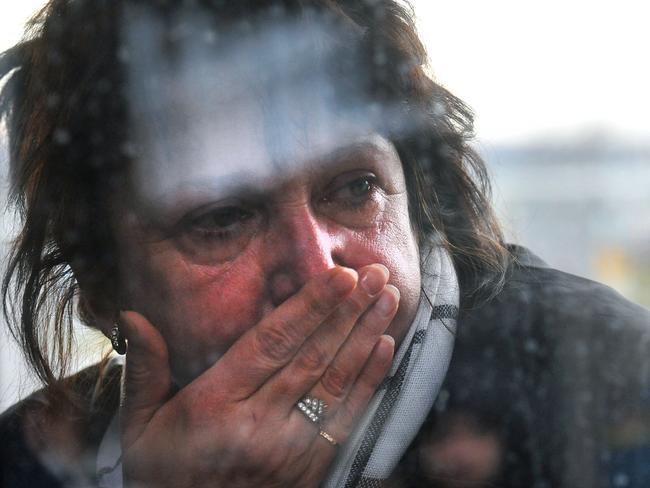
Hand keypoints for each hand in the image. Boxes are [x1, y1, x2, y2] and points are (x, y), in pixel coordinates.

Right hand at [118, 264, 398, 487]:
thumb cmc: (164, 477)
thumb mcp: (140, 427)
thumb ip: (146, 370)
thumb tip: (134, 315)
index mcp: (215, 404)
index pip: (272, 343)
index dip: (310, 307)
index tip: (340, 276)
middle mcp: (259, 423)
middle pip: (312, 355)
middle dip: (349, 310)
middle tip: (375, 273)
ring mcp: (291, 447)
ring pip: (336, 380)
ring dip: (366, 335)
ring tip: (388, 298)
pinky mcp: (311, 467)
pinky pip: (346, 417)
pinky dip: (369, 381)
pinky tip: (385, 348)